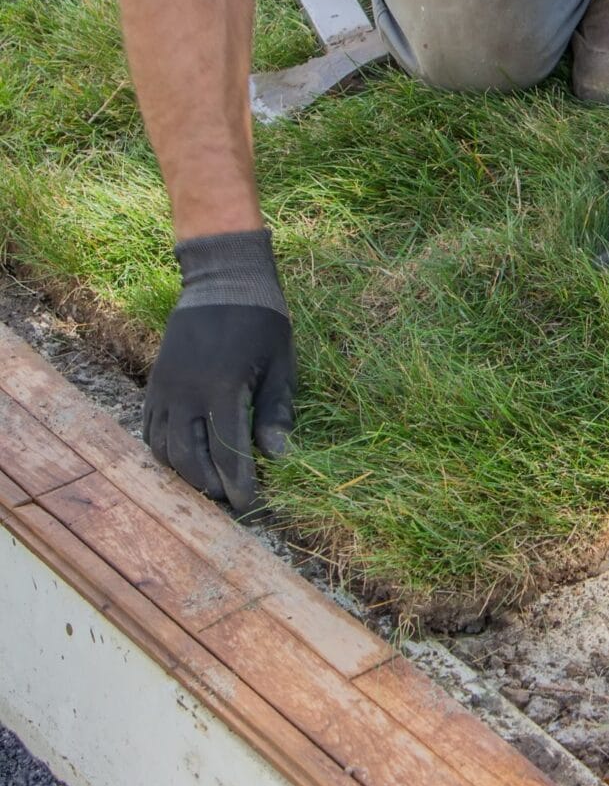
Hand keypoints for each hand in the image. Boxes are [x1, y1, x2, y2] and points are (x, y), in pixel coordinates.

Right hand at [143, 230, 295, 512]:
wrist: (224, 281)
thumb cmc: (263, 322)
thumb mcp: (281, 363)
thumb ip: (276, 410)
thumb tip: (278, 455)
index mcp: (224, 387)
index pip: (229, 449)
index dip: (239, 482)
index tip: (250, 505)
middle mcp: (188, 391)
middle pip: (190, 456)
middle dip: (210, 484)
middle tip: (230, 499)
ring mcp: (166, 387)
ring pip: (164, 446)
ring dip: (185, 472)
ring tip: (209, 485)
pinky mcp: (155, 382)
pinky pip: (150, 426)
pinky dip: (163, 450)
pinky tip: (183, 460)